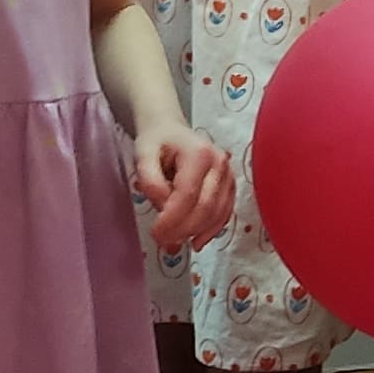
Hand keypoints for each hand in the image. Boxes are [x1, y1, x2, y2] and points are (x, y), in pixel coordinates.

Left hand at [134, 126, 235, 252]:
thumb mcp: (143, 154)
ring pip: (217, 214)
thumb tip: (163, 207)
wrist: (169, 130)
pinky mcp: (230, 187)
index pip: (188, 194)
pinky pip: (224, 214)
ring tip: (175, 242)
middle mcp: (219, 163)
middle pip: (205, 207)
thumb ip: (150, 181)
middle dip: (183, 230)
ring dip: (196, 233)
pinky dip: (210, 231)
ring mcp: (228, 176)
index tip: (156, 233)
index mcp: (199, 154)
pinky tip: (195, 240)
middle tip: (163, 242)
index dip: (172, 219)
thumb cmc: (156, 142)